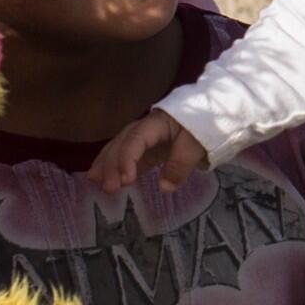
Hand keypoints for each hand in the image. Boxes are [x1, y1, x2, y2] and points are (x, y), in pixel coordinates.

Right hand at [90, 110, 207, 192]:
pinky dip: (115, 167)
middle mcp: (144, 128)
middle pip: (122, 143)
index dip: (128, 158)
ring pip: (119, 148)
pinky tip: (103, 178)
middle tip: (107, 187)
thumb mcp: (196, 145)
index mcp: (156, 123)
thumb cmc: (204, 127)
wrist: (211, 117)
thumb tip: (164, 187)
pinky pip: (126, 157)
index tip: (126, 179)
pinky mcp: (147, 149)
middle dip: (111, 164)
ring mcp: (144, 139)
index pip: (136, 139)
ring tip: (93, 180)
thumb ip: (181, 165)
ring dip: (106, 164)